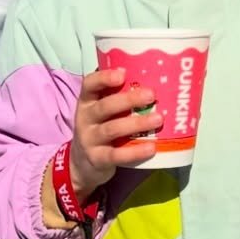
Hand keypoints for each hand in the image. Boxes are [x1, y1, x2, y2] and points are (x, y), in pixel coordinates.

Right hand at [70, 66, 161, 195]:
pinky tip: (151, 147)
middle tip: (151, 95)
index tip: (122, 74)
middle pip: (105, 106)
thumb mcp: (101, 112)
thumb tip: (150, 79)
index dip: (103, 78)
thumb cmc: (99, 129)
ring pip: (112, 129)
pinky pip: (116, 155)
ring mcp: (89, 140)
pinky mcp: (97, 159)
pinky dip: (135, 152)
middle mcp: (85, 119)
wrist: (81, 164)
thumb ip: (116, 97)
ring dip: (136, 123)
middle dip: (128, 100)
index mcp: (87, 102)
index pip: (89, 85)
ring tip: (158, 119)